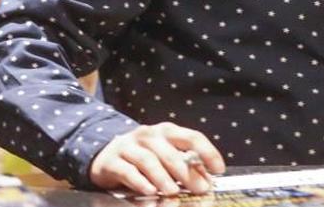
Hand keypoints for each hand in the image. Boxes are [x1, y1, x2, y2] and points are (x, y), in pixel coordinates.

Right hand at [89, 122, 224, 195]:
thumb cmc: (142, 156)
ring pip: (148, 160)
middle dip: (186, 171)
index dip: (207, 152)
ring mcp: (128, 146)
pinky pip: (128, 171)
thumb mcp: (165, 155)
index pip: (191, 137)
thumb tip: (206, 178)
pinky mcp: (112, 161)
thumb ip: (185, 164)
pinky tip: (149, 190)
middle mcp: (148, 135)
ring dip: (163, 177)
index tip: (219, 169)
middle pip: (170, 151)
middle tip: (199, 188)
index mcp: (166, 132)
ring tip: (173, 191)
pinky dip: (140, 181)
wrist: (105, 155)